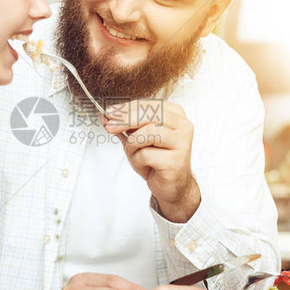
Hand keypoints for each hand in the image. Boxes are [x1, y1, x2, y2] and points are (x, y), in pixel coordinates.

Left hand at [103, 100, 200, 222]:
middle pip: (149, 114)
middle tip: (110, 126)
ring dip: (133, 145)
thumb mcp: (138, 138)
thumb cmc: (157, 160)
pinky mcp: (176, 160)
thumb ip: (125, 126)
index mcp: (175, 114)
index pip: (148, 104)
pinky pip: (146, 154)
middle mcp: (182, 125)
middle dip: (125, 120)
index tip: (110, 113)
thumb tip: (108, 117)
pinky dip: (138, 160)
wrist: (171, 185)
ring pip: (147, 133)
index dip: (126, 108)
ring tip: (135, 154)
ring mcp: (182, 142)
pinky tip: (146, 165)